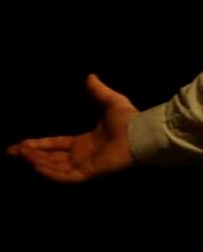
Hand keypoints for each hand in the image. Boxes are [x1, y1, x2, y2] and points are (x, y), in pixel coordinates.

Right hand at [6, 73, 139, 182]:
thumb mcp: (110, 102)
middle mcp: (82, 156)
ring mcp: (84, 166)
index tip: (20, 144)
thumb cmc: (129, 120)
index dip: (38, 145)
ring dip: (37, 162)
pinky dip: (49, 172)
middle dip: (31, 156)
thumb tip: (90, 75)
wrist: (141, 132)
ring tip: (21, 154)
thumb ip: (98, 91)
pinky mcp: (88, 173)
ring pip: (53, 167)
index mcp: (85, 142)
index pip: (56, 145)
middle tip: (12, 151)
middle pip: (50, 159)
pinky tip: (36, 165)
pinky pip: (64, 176)